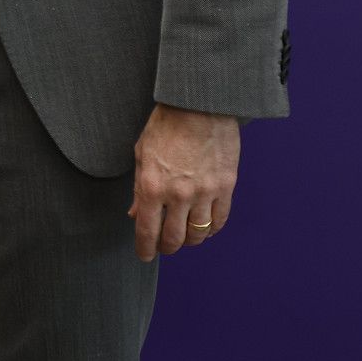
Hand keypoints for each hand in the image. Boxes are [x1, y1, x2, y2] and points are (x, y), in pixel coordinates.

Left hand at [127, 103, 239, 260]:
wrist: (198, 105)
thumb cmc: (166, 125)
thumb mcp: (142, 155)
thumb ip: (139, 188)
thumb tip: (135, 214)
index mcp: (152, 186)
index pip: (147, 230)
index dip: (145, 248)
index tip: (144, 255)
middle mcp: (178, 194)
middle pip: (174, 238)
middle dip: (167, 247)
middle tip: (164, 247)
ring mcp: (204, 192)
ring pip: (199, 233)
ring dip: (190, 240)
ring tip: (185, 237)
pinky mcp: (226, 186)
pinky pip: (220, 220)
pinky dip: (212, 229)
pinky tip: (206, 227)